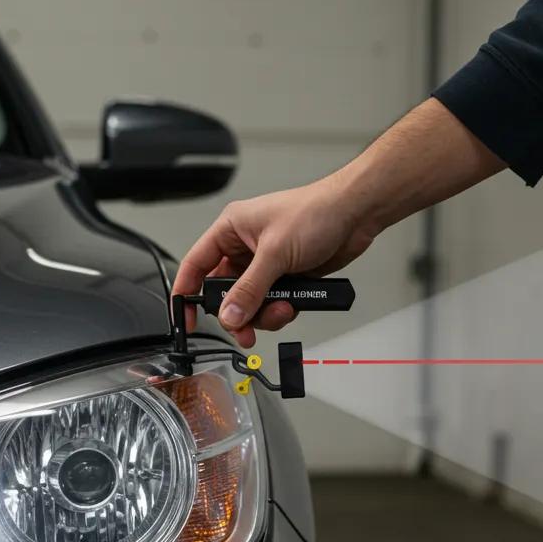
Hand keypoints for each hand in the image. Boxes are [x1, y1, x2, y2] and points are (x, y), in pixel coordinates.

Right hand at [172, 99, 505, 347]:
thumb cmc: (316, 212)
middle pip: (224, 292)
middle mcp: (245, 247)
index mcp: (231, 230)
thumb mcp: (275, 253)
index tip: (187, 319)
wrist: (356, 214)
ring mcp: (266, 264)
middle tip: (244, 329)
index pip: (196, 265)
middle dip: (236, 312)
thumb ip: (249, 289)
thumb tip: (229, 315)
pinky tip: (293, 304)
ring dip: (263, 314)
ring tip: (282, 309)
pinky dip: (280, 310)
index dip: (187, 293)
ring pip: (249, 303)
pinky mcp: (286, 277)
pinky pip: (272, 304)